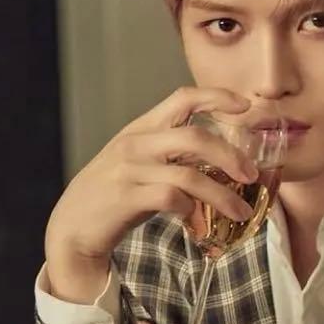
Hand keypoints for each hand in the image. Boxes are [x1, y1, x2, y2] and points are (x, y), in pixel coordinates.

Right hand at [44, 87, 260, 302]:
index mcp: (141, 129)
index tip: (246, 105)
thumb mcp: (141, 165)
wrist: (72, 228)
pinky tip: (197, 222)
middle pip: (194, 136)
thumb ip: (173, 156)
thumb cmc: (114, 197)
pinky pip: (171, 198)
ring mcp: (129, 170)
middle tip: (251, 174)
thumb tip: (222, 161)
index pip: (183, 97)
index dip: (217, 96)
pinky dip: (191, 209)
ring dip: (221, 194)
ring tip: (240, 211)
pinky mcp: (125, 197)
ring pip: (188, 174)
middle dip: (230, 155)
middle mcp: (135, 143)